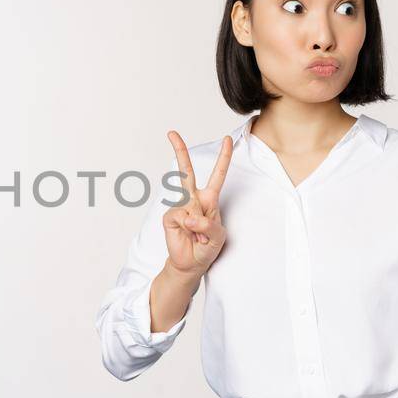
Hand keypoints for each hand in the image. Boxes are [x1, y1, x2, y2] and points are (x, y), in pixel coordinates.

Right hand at [162, 131, 233, 276]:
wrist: (191, 263)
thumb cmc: (207, 248)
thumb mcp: (218, 236)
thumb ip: (208, 224)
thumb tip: (190, 216)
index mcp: (209, 200)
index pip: (218, 175)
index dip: (224, 157)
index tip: (228, 139)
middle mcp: (193, 199)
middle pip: (186, 172)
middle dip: (179, 151)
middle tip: (171, 133)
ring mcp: (180, 207)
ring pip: (189, 204)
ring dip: (199, 225)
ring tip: (199, 237)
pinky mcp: (170, 217)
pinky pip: (182, 217)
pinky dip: (189, 229)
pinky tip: (189, 236)